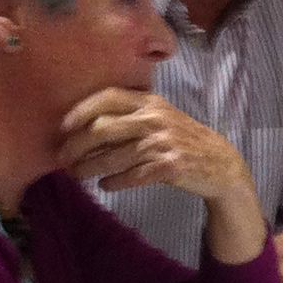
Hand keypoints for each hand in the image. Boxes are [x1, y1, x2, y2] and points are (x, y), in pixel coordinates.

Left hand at [56, 90, 254, 205]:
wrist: (219, 163)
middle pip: (104, 129)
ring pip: (114, 157)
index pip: (108, 97)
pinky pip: (133, 176)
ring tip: (77, 174)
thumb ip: (130, 114)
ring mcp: (163, 142)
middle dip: (77, 145)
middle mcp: (155, 118)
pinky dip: (114, 182)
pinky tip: (105, 185)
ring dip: (90, 168)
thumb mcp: (160, 117)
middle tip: (62, 158)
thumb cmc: (181, 139)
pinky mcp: (170, 166)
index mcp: (150, 101)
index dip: (81, 110)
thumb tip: (86, 126)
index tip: (63, 126)